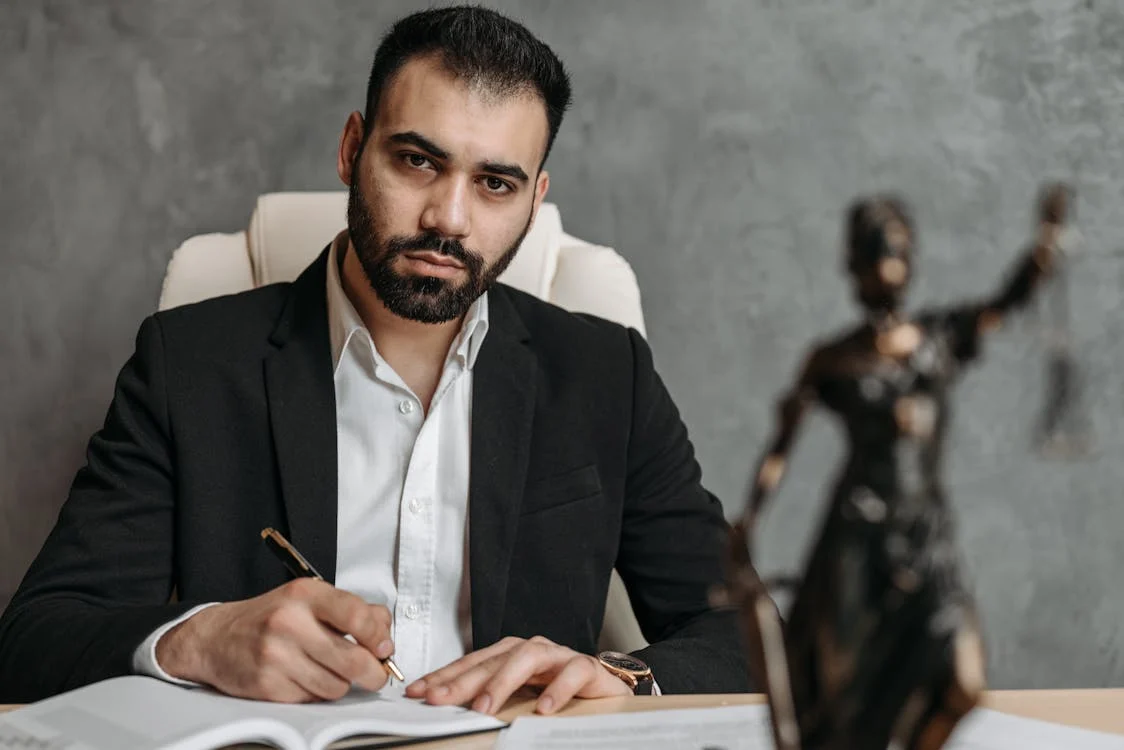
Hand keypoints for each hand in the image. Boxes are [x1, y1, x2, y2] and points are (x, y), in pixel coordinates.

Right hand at [156, 578, 394, 701]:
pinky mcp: (267, 685)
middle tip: (375, 673)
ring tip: (327, 670)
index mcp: (305, 594)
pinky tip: (304, 678)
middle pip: (354, 660)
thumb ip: (352, 611)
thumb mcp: (309, 599)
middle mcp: (290, 623)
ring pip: (337, 686)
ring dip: (340, 683)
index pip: (357, 616)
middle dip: (373, 672)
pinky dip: (316, 693)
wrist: (215, 638)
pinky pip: (312, 699)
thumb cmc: (270, 617)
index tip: (383, 647)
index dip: (379, 636)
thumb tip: (384, 637)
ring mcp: (277, 656)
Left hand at [405, 636, 630, 715]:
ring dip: (503, 683)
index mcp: (510, 653)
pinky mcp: (586, 666)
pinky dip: (557, 690)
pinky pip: (571, 673)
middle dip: (463, 681)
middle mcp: (531, 649)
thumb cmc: (557, 691)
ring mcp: (558, 655)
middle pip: (493, 660)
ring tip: (485, 708)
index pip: (471, 663)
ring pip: (527, 658)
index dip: (444, 676)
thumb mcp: (519, 697)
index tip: (418, 691)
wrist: (606, 687)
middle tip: (440, 699)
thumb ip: (491, 698)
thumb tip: (448, 708)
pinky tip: (543, 709)